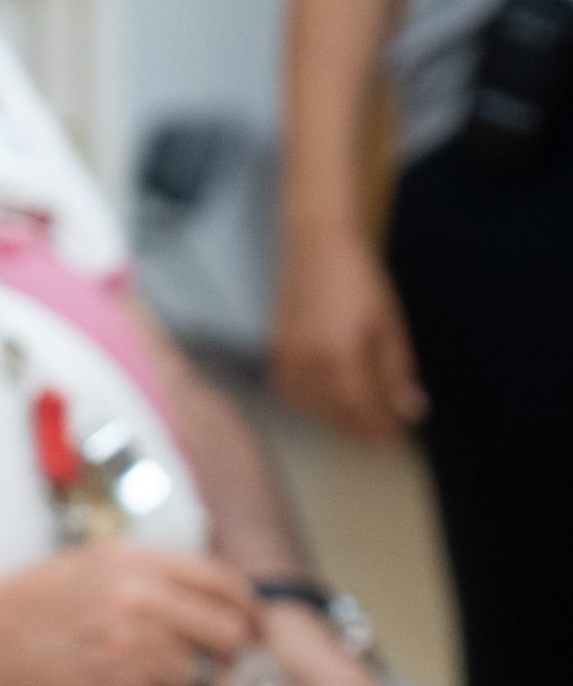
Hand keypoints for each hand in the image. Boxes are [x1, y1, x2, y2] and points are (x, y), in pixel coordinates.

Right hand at [0, 543, 256, 685]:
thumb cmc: (26, 605)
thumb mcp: (89, 564)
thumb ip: (154, 575)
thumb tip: (216, 605)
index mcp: (135, 563)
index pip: (228, 584)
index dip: (243, 610)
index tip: (239, 626)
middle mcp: (142, 605)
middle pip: (232, 635)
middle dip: (227, 654)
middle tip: (209, 663)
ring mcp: (137, 658)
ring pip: (209, 684)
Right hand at [272, 227, 424, 444]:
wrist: (317, 245)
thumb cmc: (361, 280)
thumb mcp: (389, 324)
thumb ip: (397, 370)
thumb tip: (411, 410)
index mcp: (338, 355)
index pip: (359, 408)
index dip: (379, 429)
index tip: (399, 440)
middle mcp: (306, 361)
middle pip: (332, 411)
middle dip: (359, 430)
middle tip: (382, 440)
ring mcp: (285, 354)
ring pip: (307, 404)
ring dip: (332, 421)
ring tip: (356, 427)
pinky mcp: (274, 346)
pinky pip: (287, 388)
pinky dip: (305, 404)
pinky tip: (322, 404)